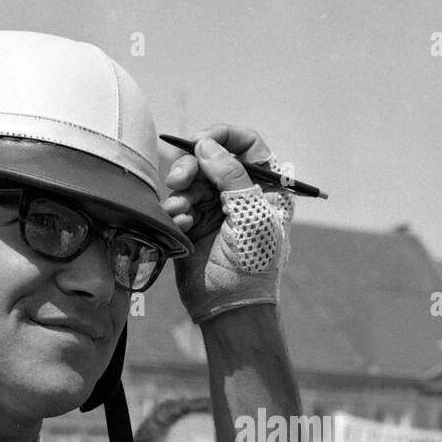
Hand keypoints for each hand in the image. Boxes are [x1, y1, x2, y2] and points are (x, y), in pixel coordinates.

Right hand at [162, 123, 293, 322]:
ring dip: (182, 192)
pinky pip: (177, 201)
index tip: (202, 141)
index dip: (223, 135)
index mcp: (264, 185)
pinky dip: (176, 209)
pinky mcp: (193, 222)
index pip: (246, 143)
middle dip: (191, 165)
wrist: (232, 305)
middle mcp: (239, 191)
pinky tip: (182, 225)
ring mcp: (215, 206)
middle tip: (179, 180)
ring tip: (183, 212)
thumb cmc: (253, 262)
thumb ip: (231, 175)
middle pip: (210, 156)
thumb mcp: (251, 215)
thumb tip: (206, 144)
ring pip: (190, 178)